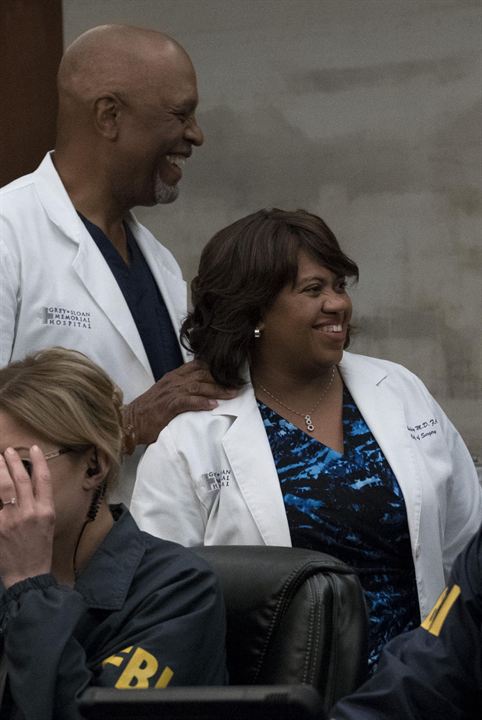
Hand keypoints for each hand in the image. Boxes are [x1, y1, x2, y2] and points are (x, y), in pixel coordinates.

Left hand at [0, 446, 54, 588]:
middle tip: (6, 451)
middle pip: (21, 480)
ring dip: (0, 471)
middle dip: (13, 462)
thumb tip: (25, 485)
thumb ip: (38, 504)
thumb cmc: (39, 549)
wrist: (28, 575)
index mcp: (46, 511)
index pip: (43, 479)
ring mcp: (11, 520)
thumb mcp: (47, 524)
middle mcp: (30, 512)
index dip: (39, 461)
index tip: (34, 448)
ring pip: (4, 488)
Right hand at [124, 360, 236, 446]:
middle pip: (202, 374)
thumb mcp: (166, 394)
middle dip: (222, 379)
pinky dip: (202, 402)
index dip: (215, 368)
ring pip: (198, 386)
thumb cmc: (148, 411)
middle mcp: (173, 381)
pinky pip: (188, 401)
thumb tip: (200, 391)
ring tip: (232, 394)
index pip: (197, 366)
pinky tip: (213, 405)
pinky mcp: (168, 406)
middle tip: (238, 384)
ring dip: (217, 389)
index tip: (231, 372)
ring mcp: (170, 392)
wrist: (130, 421)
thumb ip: (181, 390)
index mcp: (173, 377)